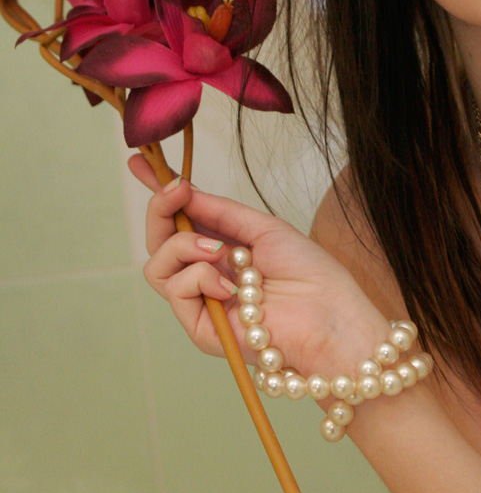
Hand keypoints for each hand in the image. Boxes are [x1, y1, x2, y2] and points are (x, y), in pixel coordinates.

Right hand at [127, 155, 387, 380]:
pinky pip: (175, 290)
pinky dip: (198, 278)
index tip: (140, 163)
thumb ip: (219, 211)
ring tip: (220, 251)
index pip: (181, 221)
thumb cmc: (310, 276)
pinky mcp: (201, 329)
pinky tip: (229, 285)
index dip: (160, 195)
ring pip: (157, 267)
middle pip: (158, 242)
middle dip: (160, 210)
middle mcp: (208, 276)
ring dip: (183, 246)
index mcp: (224, 251)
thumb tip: (181, 187)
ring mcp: (202, 303)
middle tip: (176, 192)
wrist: (330, 317)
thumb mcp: (262, 228)